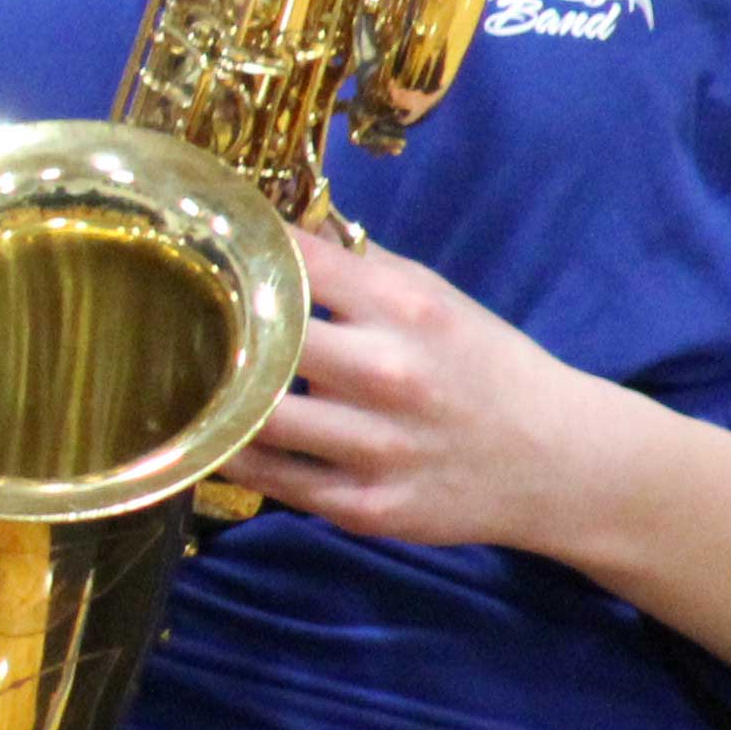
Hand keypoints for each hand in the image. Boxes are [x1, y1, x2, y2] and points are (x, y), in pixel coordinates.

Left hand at [207, 226, 604, 548]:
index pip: (296, 263)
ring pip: (256, 420)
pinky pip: (275, 480)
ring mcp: (376, 446)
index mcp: (404, 308)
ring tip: (178, 381)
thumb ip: (360, 265)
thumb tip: (284, 223)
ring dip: (211, 400)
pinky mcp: (366, 506)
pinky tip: (214, 435)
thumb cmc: (486, 368)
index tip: (201, 247)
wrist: (559, 461)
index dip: (239, 252)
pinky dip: (236, 456)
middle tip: (171, 319)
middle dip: (211, 327)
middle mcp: (387, 374)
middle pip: (265, 341)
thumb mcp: (435, 299)